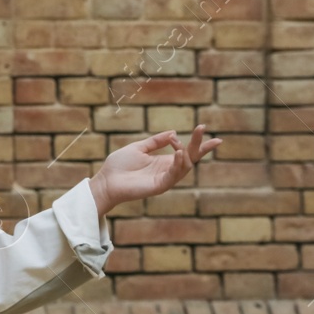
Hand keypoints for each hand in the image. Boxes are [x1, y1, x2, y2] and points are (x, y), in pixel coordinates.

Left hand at [90, 125, 221, 214]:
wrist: (106, 181)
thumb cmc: (119, 166)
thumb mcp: (139, 148)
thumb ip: (156, 142)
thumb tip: (174, 133)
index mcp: (164, 161)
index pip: (186, 151)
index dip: (197, 141)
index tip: (204, 127)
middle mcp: (167, 170)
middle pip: (191, 158)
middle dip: (200, 145)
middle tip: (206, 132)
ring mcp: (165, 179)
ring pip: (186, 166)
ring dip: (187, 152)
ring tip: (178, 142)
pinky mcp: (160, 186)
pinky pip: (174, 175)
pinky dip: (179, 164)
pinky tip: (179, 153)